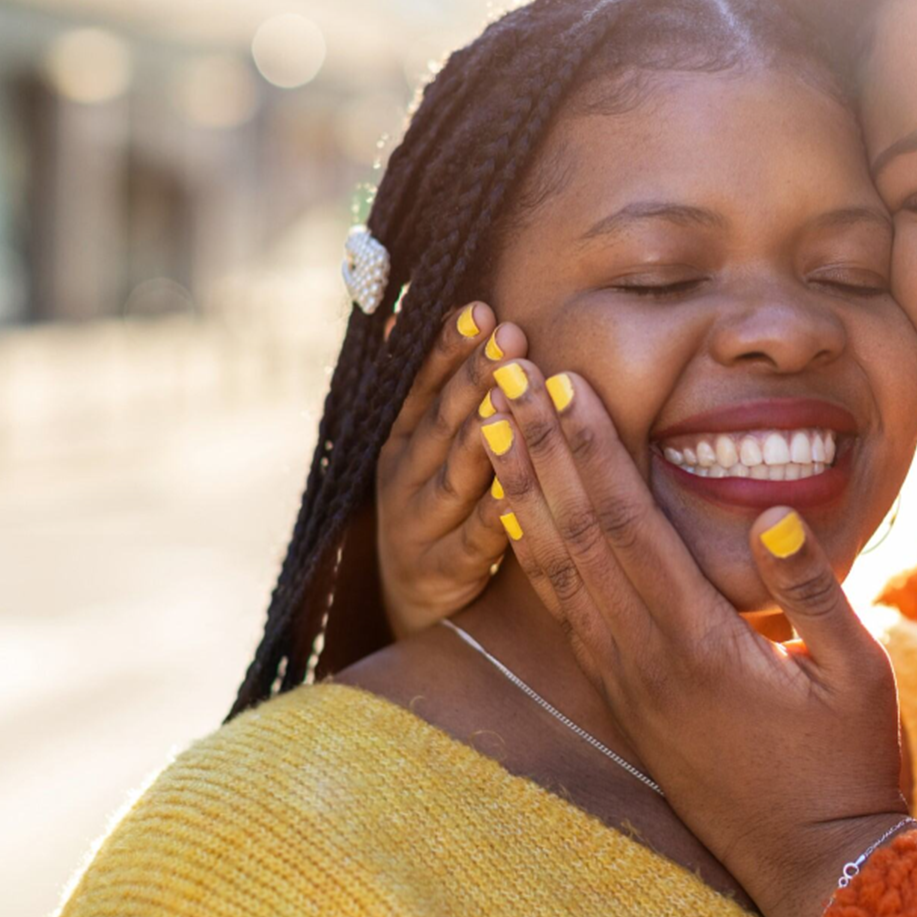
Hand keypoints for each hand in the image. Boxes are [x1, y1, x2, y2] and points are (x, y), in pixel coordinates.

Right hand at [373, 302, 528, 637]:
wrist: (413, 608)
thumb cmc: (436, 511)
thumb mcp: (421, 449)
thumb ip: (426, 388)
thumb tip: (400, 313)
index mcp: (401, 440)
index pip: (423, 384)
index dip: (448, 347)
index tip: (480, 308)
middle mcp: (401, 477)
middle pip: (442, 421)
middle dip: (475, 375)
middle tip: (510, 334)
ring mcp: (416, 526)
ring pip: (454, 476)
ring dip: (481, 435)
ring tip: (510, 398)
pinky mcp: (439, 572)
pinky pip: (471, 542)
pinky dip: (492, 519)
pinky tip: (516, 495)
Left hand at [478, 361, 909, 916]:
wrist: (815, 866)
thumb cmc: (847, 769)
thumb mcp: (859, 676)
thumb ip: (814, 594)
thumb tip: (777, 514)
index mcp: (696, 643)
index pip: (626, 523)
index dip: (590, 448)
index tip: (560, 383)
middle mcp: (643, 658)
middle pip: (573, 533)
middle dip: (538, 448)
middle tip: (501, 377)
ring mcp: (628, 682)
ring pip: (557, 571)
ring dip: (524, 492)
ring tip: (492, 428)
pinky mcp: (627, 700)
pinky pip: (567, 614)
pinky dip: (537, 555)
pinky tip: (521, 520)